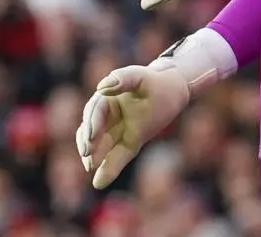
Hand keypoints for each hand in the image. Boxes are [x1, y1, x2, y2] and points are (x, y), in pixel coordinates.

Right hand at [76, 62, 189, 188]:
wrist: (173, 89)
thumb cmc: (155, 80)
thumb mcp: (140, 76)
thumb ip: (122, 79)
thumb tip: (100, 88)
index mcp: (106, 97)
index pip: (94, 111)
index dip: (92, 123)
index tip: (92, 136)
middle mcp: (107, 116)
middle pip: (91, 130)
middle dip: (87, 142)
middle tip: (87, 154)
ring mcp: (117, 130)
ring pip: (100, 146)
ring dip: (93, 157)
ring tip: (90, 167)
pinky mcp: (129, 142)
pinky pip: (116, 157)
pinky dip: (108, 169)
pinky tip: (99, 183)